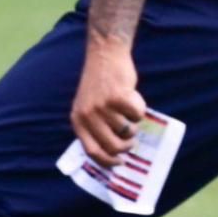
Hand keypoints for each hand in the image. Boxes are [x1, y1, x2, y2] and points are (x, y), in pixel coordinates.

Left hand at [71, 44, 144, 165]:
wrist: (105, 54)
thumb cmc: (100, 83)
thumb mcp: (88, 106)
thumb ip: (95, 126)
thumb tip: (113, 153)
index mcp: (77, 120)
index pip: (92, 151)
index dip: (108, 161)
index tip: (120, 163)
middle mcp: (87, 115)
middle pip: (112, 146)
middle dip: (126, 146)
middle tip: (131, 140)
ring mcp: (102, 106)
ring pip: (127, 131)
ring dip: (133, 124)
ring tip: (128, 111)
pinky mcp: (118, 97)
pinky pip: (137, 115)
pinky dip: (140, 108)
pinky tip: (132, 97)